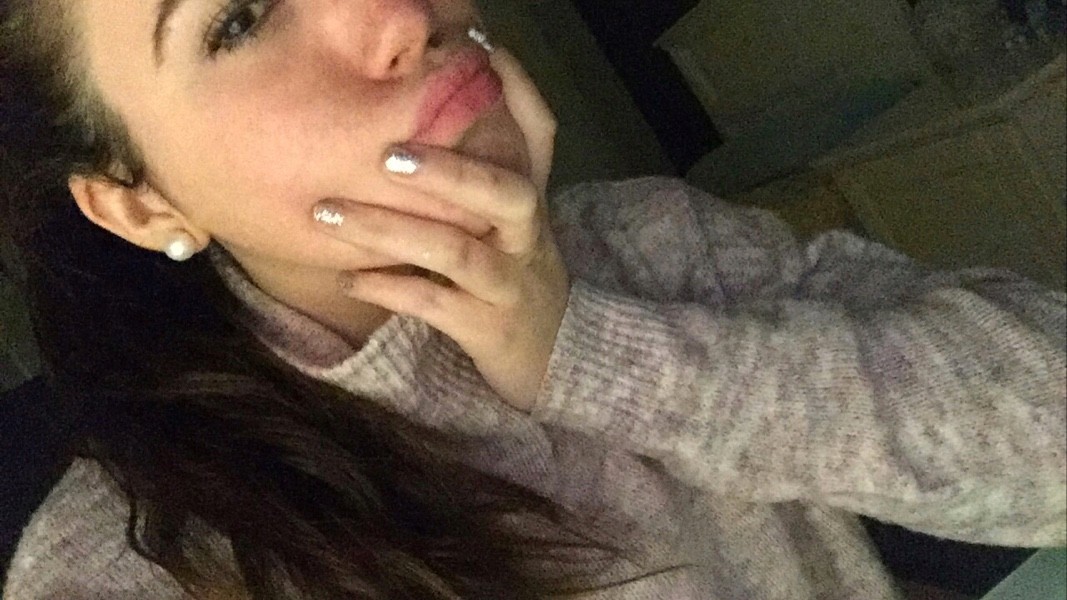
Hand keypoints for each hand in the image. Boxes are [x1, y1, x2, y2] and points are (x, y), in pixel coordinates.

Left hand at [313, 49, 567, 411]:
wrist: (553, 353)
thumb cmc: (516, 268)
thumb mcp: (513, 215)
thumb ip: (492, 158)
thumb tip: (470, 84)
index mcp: (530, 199)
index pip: (540, 137)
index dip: (518, 94)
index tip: (481, 52)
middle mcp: (527, 236)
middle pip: (504, 195)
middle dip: (448, 171)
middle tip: (384, 155)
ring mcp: (509, 284)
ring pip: (456, 253)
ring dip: (389, 232)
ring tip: (328, 214)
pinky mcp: (488, 328)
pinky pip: (436, 305)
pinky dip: (389, 289)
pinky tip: (348, 278)